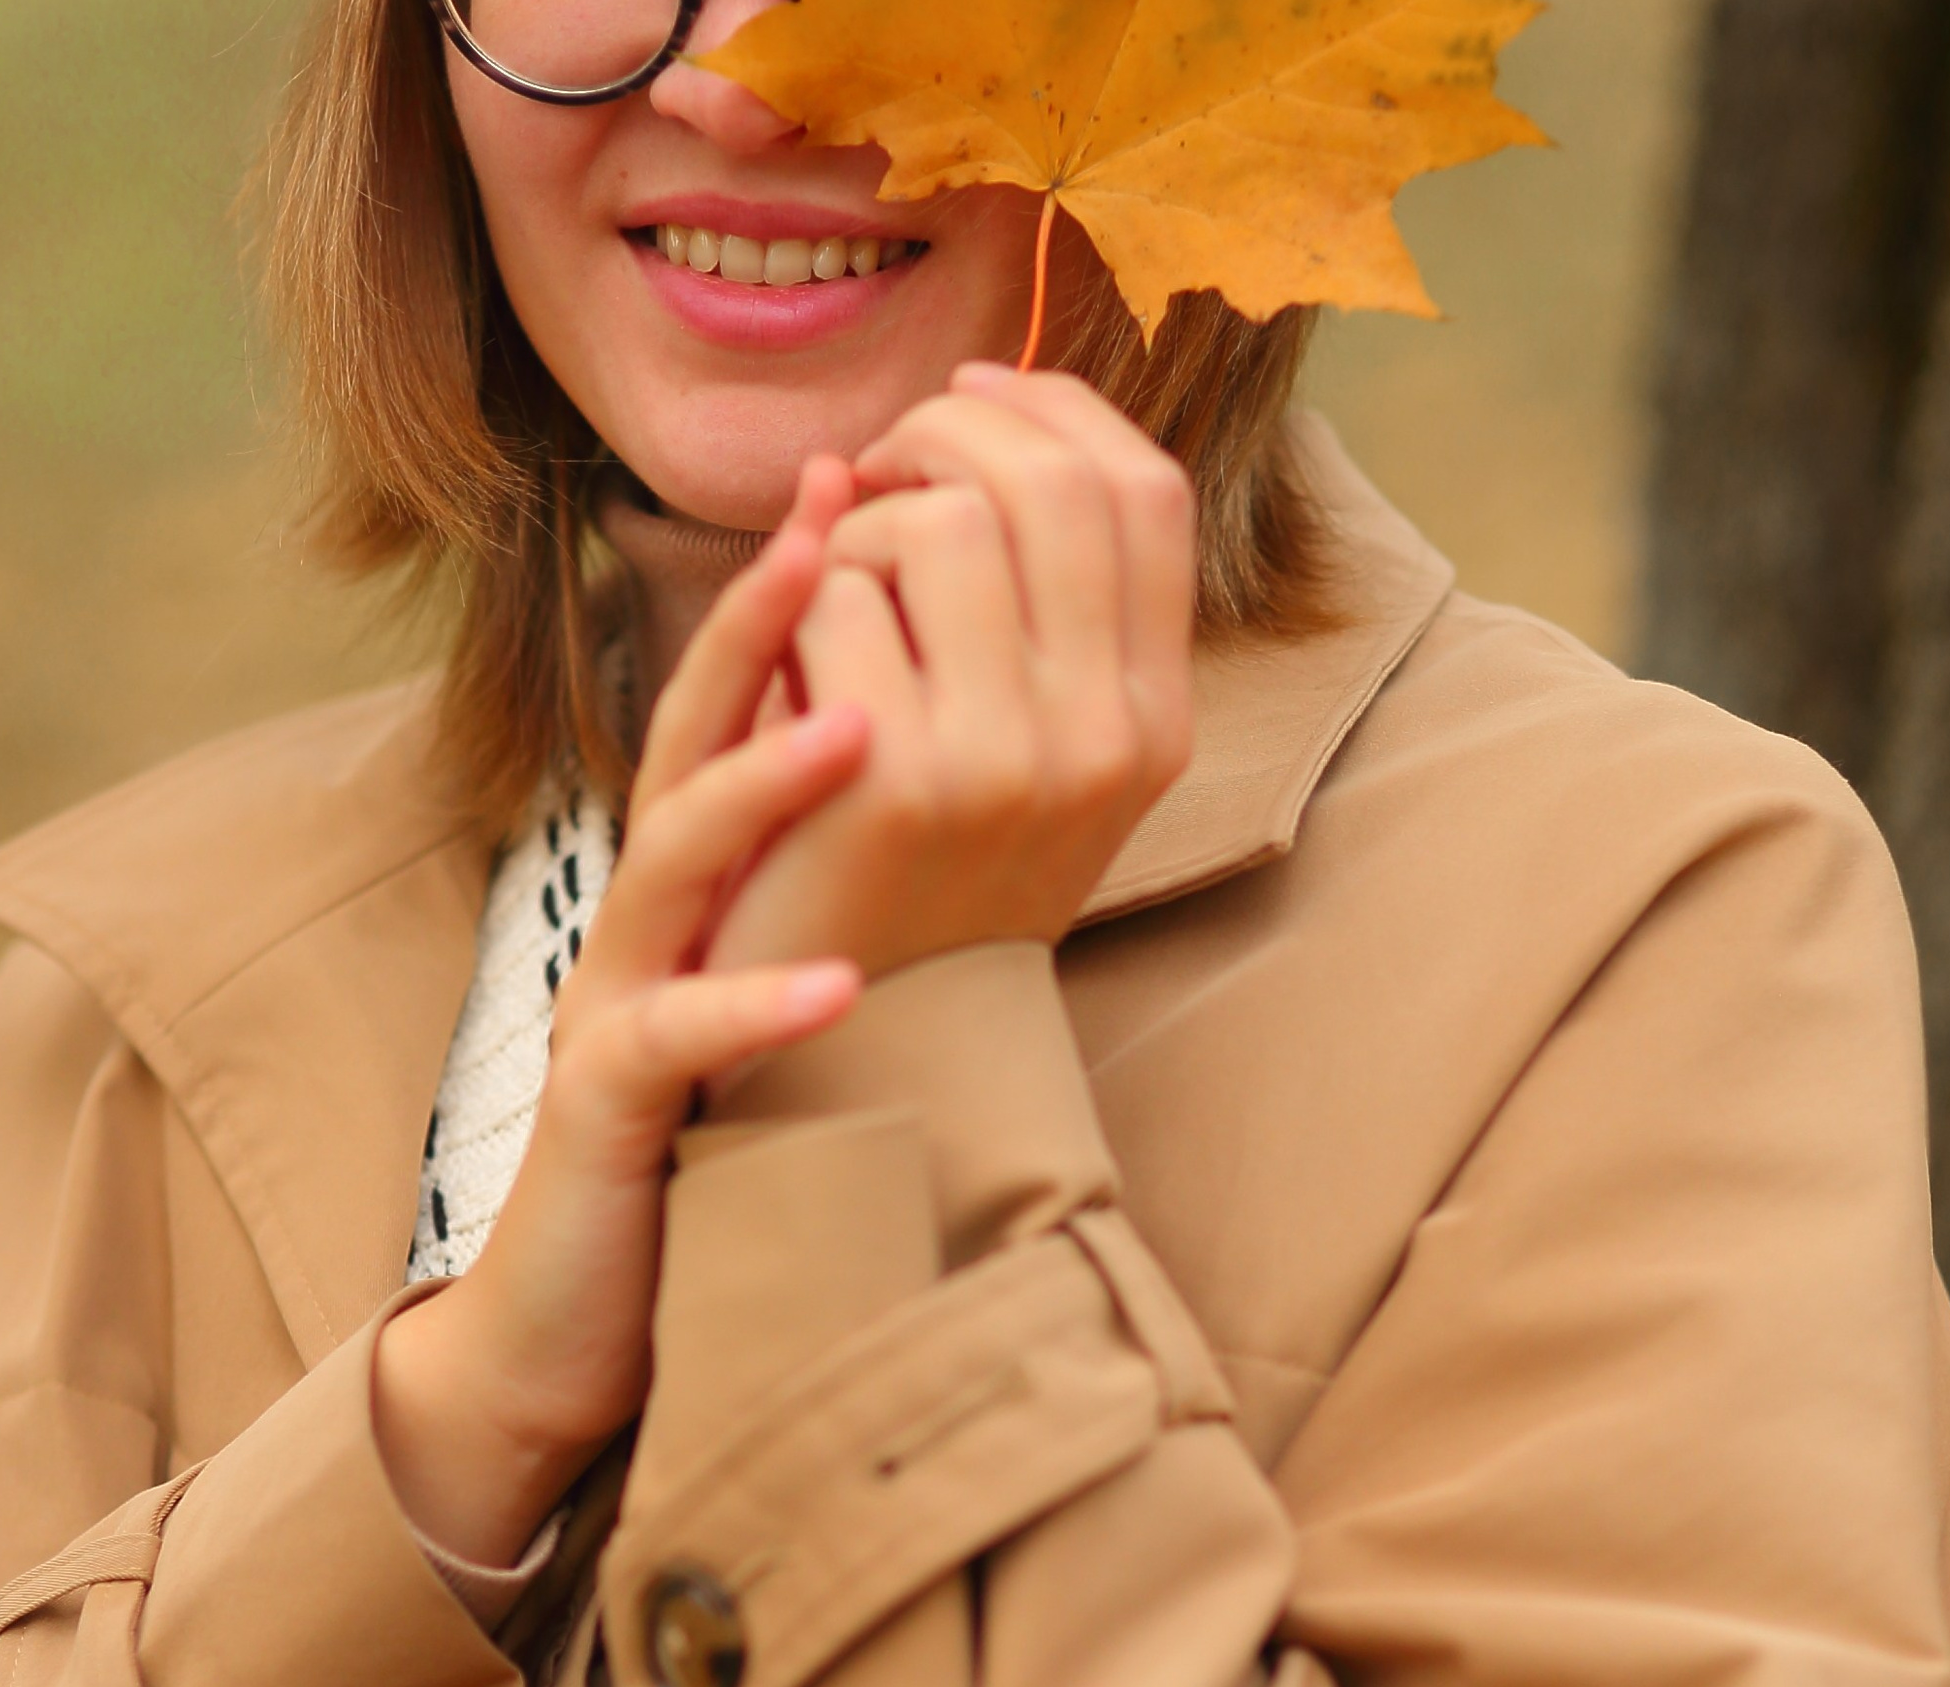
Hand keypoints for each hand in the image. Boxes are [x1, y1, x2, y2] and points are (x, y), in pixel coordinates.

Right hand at [373, 462, 868, 1567]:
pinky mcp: (611, 1109)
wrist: (591, 1300)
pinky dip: (753, 1010)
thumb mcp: (761, 967)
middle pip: (685, 736)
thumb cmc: (702, 1127)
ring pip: (670, 862)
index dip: (795, 592)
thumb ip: (804, 865)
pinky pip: (674, 1043)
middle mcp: (645, 913)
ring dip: (759, 786)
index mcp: (694, 876)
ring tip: (859, 725)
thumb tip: (898, 749)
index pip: (738, 703)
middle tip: (837, 515)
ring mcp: (618, 1000)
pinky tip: (837, 989)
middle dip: (756, 622)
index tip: (872, 478)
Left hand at [705, 364, 1196, 984]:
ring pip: (937, 520)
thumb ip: (1038, 591)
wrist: (862, 1035)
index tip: (965, 401)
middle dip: (939, 433)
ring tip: (835, 596)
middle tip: (872, 470)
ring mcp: (1005, 762)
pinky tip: (793, 671)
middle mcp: (1105, 739)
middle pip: (1045, 479)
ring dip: (862, 526)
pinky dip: (796, 604)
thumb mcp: (1034, 746)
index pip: (1144, 489)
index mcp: (1156, 721)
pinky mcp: (894, 780)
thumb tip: (978, 388)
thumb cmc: (931, 869)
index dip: (1053, 409)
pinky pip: (837, 592)